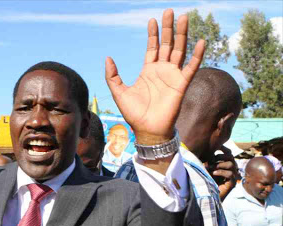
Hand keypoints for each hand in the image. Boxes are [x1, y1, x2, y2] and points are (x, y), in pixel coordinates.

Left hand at [105, 9, 204, 144]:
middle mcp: (162, 70)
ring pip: (179, 50)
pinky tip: (201, 41)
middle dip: (168, 28)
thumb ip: (112, 76)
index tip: (152, 20)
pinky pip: (191, 67)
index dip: (153, 34)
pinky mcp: (182, 84)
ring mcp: (173, 76)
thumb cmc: (134, 114)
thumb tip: (107, 58)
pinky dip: (197, 55)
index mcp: (148, 71)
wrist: (147, 130)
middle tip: (170, 11)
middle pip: (167, 44)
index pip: (152, 47)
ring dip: (182, 35)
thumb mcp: (119, 92)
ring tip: (184, 18)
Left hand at [206, 146, 238, 200]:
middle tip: (211, 160)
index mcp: (226, 165)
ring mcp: (233, 177)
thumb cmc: (205, 181)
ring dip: (219, 165)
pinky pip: (230, 174)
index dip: (223, 150)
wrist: (206, 195)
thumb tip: (208, 150)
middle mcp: (231, 170)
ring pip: (232, 165)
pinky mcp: (232, 184)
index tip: (214, 150)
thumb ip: (208, 160)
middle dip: (220, 157)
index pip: (229, 154)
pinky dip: (221, 172)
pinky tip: (213, 173)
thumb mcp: (206, 168)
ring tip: (211, 168)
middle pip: (231, 157)